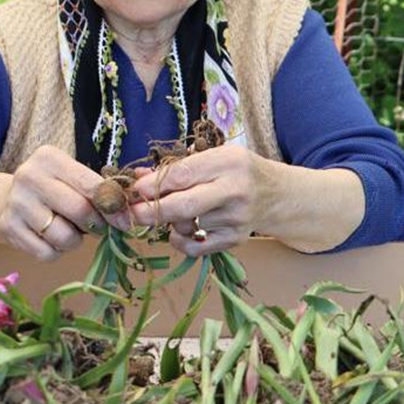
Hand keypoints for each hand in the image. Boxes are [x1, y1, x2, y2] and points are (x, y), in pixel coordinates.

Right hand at [0, 146, 114, 260]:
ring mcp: (17, 203)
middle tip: (98, 228)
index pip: (91, 184)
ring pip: (64, 237)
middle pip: (79, 210)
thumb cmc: (52, 189)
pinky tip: (51, 239)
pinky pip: (47, 253)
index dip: (113, 206)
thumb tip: (128, 215)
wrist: (7, 199)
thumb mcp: (71, 178)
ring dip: (74, 241)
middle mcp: (29, 176)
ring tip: (69, 230)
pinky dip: (56, 252)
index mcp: (49, 158)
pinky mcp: (8, 228)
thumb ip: (98, 191)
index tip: (123, 221)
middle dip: (96, 225)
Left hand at [128, 145, 269, 256]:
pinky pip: (194, 247)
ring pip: (186, 226)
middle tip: (129, 213)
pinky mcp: (235, 240)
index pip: (183, 174)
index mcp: (228, 162)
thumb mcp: (212, 157)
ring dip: (169, 221)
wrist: (275, 195)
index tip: (134, 190)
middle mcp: (235, 191)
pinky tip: (181, 230)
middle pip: (184, 206)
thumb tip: (138, 179)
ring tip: (175, 210)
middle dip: (150, 211)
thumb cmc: (236, 171)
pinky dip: (179, 240)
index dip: (153, 184)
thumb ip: (177, 167)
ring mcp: (236, 219)